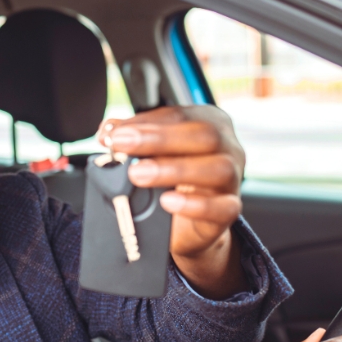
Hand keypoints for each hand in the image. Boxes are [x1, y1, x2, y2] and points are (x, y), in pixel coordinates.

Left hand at [99, 106, 244, 297]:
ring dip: (174, 169)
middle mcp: (227, 146)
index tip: (115, 133)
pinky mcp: (230, 209)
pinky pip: (222, 207)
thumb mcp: (153, 155)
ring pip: (216, 169)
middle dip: (158, 139)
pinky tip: (168, 201)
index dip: (145, 122)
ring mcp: (233, 178)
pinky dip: (195, 204)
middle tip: (122, 145)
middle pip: (203, 135)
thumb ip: (134, 140)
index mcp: (209, 122)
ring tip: (138, 174)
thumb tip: (108, 131)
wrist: (189, 225)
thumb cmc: (174, 180)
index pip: (178, 115)